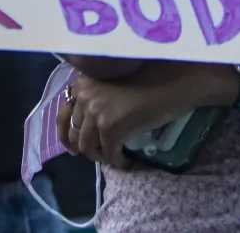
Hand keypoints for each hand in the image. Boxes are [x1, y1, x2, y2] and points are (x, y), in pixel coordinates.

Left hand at [59, 61, 233, 167]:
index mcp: (84, 80)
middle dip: (83, 147)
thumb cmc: (152, 77)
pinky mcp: (110, 128)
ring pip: (87, 146)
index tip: (72, 145)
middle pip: (74, 131)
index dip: (66, 132)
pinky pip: (109, 154)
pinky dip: (117, 161)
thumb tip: (84, 123)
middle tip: (96, 155)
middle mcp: (85, 94)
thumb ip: (96, 95)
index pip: (62, 111)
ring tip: (114, 156)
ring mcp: (96, 111)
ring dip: (100, 156)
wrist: (176, 80)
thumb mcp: (115, 82)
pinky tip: (126, 161)